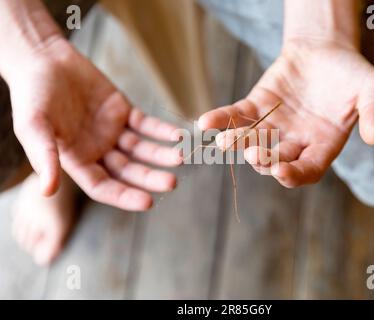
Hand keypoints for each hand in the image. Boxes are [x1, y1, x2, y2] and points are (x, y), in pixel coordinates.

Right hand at [7, 38, 181, 209]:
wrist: (44, 59)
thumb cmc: (32, 94)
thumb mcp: (33, 126)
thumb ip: (44, 156)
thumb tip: (48, 191)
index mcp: (77, 161)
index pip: (104, 186)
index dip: (125, 196)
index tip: (148, 203)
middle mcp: (98, 150)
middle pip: (128, 171)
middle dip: (150, 178)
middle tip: (172, 183)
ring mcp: (112, 131)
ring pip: (141, 149)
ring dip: (161, 154)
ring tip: (181, 156)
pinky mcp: (123, 111)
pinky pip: (146, 124)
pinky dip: (162, 130)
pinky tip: (177, 135)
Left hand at [198, 39, 373, 187]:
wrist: (325, 48)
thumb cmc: (351, 73)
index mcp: (323, 146)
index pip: (307, 170)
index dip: (294, 175)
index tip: (280, 172)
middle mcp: (295, 142)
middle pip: (275, 159)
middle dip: (262, 159)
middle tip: (252, 154)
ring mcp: (273, 126)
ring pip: (252, 140)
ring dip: (236, 143)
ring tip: (223, 141)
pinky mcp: (256, 106)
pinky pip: (236, 115)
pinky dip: (221, 119)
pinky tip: (205, 123)